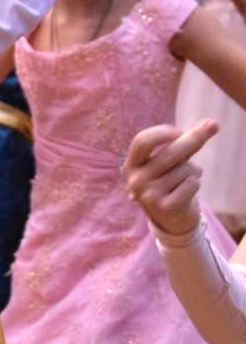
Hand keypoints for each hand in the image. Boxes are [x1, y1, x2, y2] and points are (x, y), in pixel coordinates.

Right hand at [122, 119, 218, 235]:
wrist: (169, 220)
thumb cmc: (170, 182)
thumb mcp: (171, 162)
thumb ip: (185, 142)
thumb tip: (211, 123)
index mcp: (131, 165)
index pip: (142, 141)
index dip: (163, 132)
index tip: (181, 130)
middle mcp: (135, 180)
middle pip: (170, 152)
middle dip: (194, 138)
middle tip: (213, 125)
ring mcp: (148, 195)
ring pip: (186, 169)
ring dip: (193, 171)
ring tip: (185, 181)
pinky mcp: (165, 207)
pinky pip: (192, 184)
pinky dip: (196, 184)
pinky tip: (187, 192)